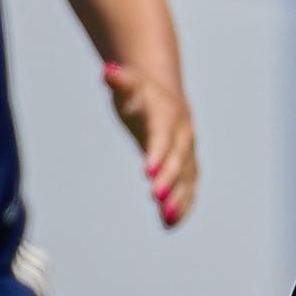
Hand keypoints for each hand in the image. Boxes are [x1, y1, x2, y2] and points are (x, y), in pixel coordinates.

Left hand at [100, 59, 196, 229]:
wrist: (166, 99)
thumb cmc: (142, 93)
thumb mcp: (129, 84)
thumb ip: (118, 79)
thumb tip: (107, 71)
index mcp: (169, 118)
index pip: (163, 138)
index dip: (158, 155)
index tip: (148, 173)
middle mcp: (183, 138)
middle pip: (178, 162)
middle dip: (169, 180)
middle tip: (156, 199)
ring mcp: (188, 155)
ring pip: (187, 180)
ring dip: (178, 199)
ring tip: (165, 219)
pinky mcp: (188, 171)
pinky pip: (188, 190)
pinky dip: (182, 206)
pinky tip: (168, 225)